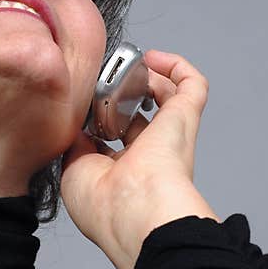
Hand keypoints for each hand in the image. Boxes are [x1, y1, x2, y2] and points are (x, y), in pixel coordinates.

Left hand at [60, 49, 220, 268]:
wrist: (134, 211)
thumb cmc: (104, 206)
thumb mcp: (74, 171)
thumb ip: (77, 144)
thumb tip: (78, 126)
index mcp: (126, 169)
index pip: (120, 136)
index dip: (104, 115)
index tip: (85, 101)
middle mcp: (150, 152)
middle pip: (142, 112)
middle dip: (123, 91)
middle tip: (103, 80)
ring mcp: (170, 134)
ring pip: (168, 95)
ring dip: (148, 75)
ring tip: (127, 66)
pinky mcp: (184, 117)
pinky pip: (193, 84)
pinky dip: (176, 65)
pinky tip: (152, 58)